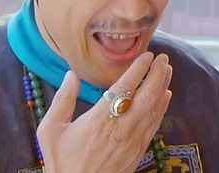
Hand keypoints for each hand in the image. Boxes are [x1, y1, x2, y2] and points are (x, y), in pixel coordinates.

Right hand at [37, 52, 172, 172]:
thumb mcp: (51, 130)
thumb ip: (62, 100)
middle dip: (157, 74)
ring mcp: (132, 139)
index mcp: (99, 119)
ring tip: (167, 70)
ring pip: (154, 108)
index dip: (138, 69)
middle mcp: (120, 127)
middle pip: (147, 95)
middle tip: (163, 58)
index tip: (147, 55)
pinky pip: (154, 124)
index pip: (125, 87)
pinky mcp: (138, 150)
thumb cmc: (63, 162)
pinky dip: (162, 107)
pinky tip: (165, 96)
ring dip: (162, 87)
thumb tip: (72, 75)